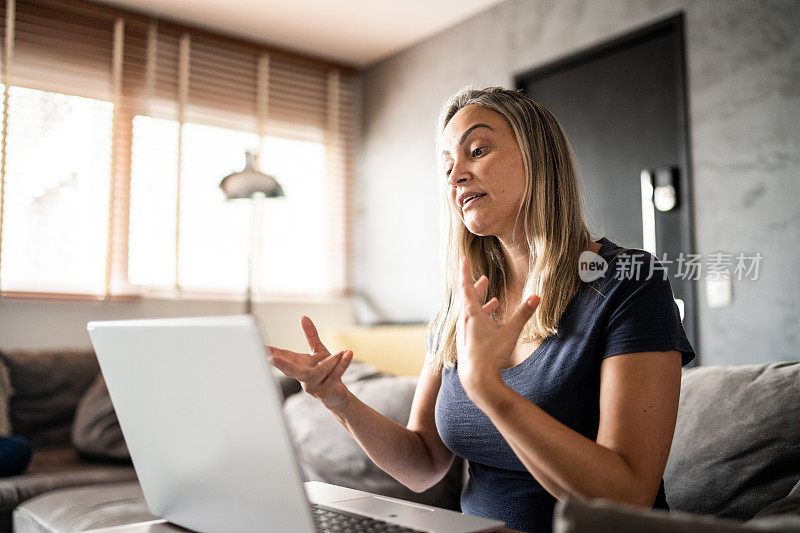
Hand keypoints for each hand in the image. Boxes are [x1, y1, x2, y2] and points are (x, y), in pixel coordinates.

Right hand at [268, 316, 352, 410]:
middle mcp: (302, 378)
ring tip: (343, 352)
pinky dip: (342, 364)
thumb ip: (310, 335)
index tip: (257, 346)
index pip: (282, 357)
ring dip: (332, 361)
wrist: (337, 395)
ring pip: (320, 371)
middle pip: (290, 370)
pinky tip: (348, 353)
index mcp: (298, 366)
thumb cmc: (326, 372)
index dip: (270, 352)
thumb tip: (303, 317)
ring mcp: (313, 387)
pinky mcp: (326, 392)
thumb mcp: (318, 351)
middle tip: (270, 359)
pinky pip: (334, 376)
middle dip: (281, 364)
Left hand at [456, 256, 539, 398]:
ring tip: (491, 300)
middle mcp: (464, 322)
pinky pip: (472, 324)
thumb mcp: (510, 333)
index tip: (462, 259)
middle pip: (468, 299)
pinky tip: (491, 324)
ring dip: (480, 303)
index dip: (465, 271)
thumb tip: (537, 296)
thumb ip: (523, 314)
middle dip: (476, 287)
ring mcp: (464, 333)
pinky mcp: (466, 343)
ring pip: (470, 312)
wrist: (476, 380)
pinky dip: (480, 318)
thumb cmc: (491, 355)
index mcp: (471, 314)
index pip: (466, 287)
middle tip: (482, 278)